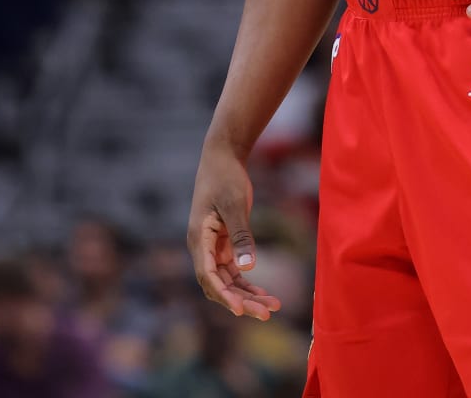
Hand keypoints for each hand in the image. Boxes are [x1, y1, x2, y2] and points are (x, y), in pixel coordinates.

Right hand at [187, 142, 280, 319]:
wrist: (222, 156)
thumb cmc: (225, 177)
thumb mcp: (234, 204)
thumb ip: (241, 236)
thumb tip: (247, 269)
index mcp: (198, 238)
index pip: (208, 275)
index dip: (224, 295)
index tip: (241, 310)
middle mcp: (202, 247)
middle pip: (218, 284)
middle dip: (241, 301)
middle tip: (267, 314)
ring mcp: (212, 247)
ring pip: (227, 281)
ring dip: (247, 295)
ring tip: (273, 307)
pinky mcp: (223, 244)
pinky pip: (234, 271)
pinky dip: (247, 283)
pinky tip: (264, 293)